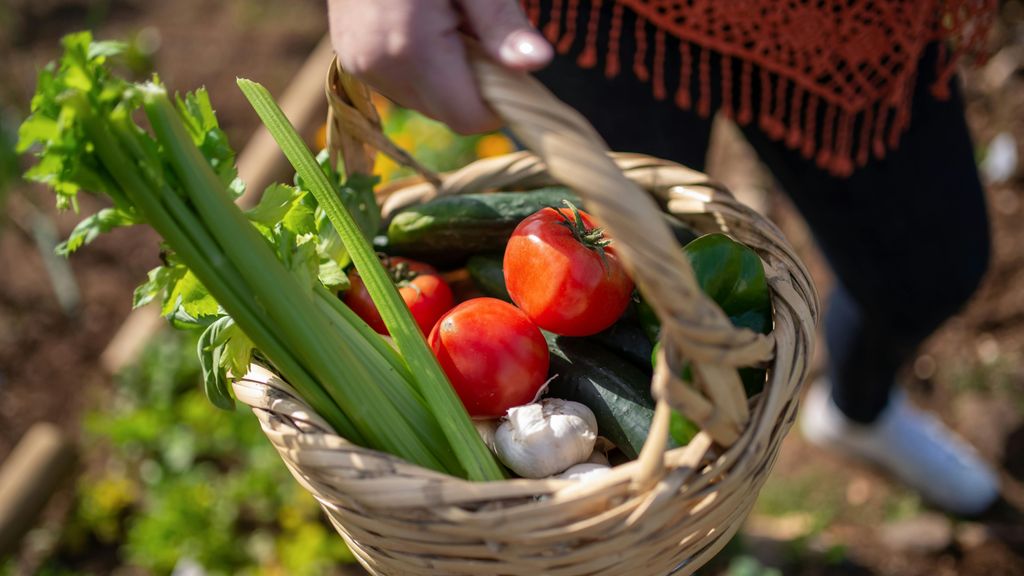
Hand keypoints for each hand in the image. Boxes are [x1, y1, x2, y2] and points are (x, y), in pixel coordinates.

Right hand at [327, 0, 552, 133]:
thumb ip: (500, 24)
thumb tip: (537, 62)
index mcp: (412, 49)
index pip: (468, 117)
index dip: (499, 102)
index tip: (511, 67)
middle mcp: (379, 66)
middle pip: (448, 112)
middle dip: (474, 84)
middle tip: (475, 28)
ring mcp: (360, 64)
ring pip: (426, 101)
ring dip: (448, 75)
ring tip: (446, 21)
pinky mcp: (352, 59)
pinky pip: (402, 84)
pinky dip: (423, 67)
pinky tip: (423, 25)